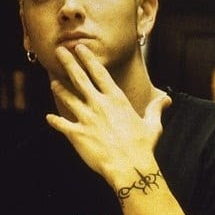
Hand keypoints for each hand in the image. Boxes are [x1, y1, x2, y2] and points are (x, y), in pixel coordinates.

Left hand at [45, 44, 170, 187]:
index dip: (88, 59)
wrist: (128, 167)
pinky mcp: (77, 134)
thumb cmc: (142, 146)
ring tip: (52, 81)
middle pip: (79, 78)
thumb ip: (155, 109)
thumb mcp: (152, 124)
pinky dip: (54, 120)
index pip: (99, 73)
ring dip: (59, 89)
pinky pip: (61, 124)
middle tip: (58, 51)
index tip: (79, 48)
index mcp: (116, 99)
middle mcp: (99, 104)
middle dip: (68, 63)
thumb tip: (166, 99)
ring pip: (68, 98)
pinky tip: (48, 117)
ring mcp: (86, 118)